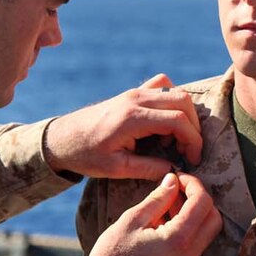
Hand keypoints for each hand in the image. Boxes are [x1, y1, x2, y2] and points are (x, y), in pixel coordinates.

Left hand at [43, 74, 201, 179]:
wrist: (61, 138)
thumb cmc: (85, 155)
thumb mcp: (116, 168)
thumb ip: (148, 168)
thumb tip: (175, 170)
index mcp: (133, 118)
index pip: (178, 120)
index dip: (193, 140)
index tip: (194, 160)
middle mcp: (136, 99)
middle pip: (182, 102)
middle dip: (194, 127)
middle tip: (188, 151)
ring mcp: (134, 92)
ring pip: (175, 92)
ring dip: (185, 114)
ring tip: (176, 140)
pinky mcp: (132, 93)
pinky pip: (161, 86)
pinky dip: (172, 101)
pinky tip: (165, 122)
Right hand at [82, 172, 221, 255]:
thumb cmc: (112, 255)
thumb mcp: (132, 220)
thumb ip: (158, 199)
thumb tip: (173, 180)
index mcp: (178, 240)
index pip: (203, 203)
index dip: (194, 184)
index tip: (179, 177)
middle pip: (214, 218)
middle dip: (199, 199)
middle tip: (177, 190)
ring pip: (207, 233)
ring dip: (194, 215)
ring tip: (167, 205)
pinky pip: (196, 246)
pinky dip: (188, 230)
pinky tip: (165, 223)